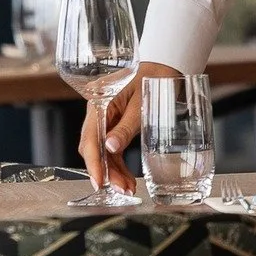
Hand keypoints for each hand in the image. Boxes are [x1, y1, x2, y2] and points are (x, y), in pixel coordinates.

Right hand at [79, 60, 178, 192]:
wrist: (164, 66)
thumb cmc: (154, 77)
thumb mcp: (142, 103)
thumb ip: (126, 126)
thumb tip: (110, 149)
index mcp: (99, 101)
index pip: (90, 137)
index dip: (93, 162)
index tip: (99, 181)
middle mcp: (98, 111)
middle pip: (94, 147)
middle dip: (106, 171)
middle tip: (121, 189)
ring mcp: (105, 119)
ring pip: (103, 152)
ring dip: (113, 172)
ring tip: (127, 189)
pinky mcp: (114, 125)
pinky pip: (112, 149)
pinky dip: (118, 164)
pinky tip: (126, 179)